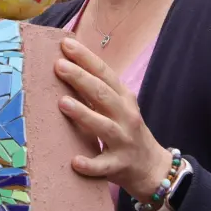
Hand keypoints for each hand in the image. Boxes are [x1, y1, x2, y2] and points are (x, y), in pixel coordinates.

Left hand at [55, 38, 173, 200]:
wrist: (152, 167)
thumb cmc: (127, 131)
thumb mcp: (119, 106)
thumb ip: (99, 90)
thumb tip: (68, 65)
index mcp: (124, 98)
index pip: (105, 73)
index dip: (86, 58)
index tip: (66, 44)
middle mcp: (126, 116)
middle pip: (103, 94)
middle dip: (81, 78)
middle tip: (58, 66)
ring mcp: (123, 142)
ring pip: (104, 126)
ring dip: (84, 114)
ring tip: (62, 103)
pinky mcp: (119, 166)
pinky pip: (104, 166)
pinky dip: (90, 164)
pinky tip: (74, 161)